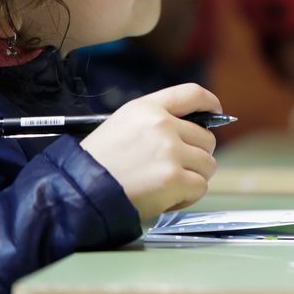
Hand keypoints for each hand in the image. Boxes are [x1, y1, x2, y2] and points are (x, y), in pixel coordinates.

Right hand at [80, 83, 219, 219]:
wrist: (77, 191)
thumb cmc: (97, 164)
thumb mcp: (122, 125)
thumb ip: (156, 122)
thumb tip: (193, 131)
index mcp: (148, 108)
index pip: (192, 94)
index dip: (210, 103)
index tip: (217, 113)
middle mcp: (162, 125)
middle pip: (207, 138)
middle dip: (196, 157)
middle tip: (173, 171)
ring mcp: (170, 151)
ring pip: (208, 164)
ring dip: (192, 178)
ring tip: (164, 186)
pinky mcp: (174, 178)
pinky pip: (200, 187)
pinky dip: (187, 197)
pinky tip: (164, 199)